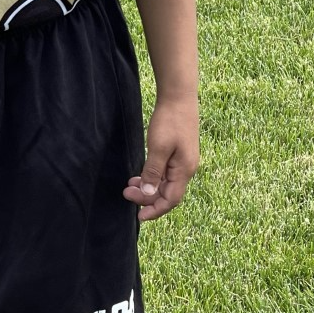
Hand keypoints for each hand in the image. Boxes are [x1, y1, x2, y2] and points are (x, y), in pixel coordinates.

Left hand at [122, 97, 198, 221]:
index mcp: (184, 170)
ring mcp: (184, 160)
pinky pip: (166, 173)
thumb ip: (153, 172)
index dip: (155, 210)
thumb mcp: (158, 147)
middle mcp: (187, 168)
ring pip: (166, 183)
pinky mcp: (179, 152)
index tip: (139, 216)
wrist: (179, 96)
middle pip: (168, 193)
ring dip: (149, 187)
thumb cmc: (169, 120)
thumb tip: (149, 194)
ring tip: (130, 185)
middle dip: (148, 198)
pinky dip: (153, 177)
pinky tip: (140, 174)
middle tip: (126, 194)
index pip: (171, 199)